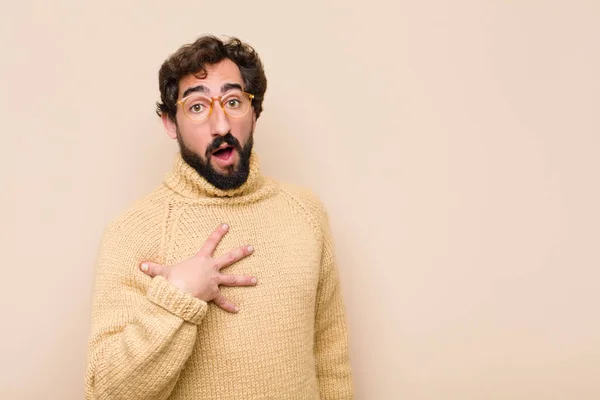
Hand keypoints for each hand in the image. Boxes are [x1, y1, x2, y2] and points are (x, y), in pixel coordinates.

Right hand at [140, 223, 256, 312]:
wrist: (178, 293)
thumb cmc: (172, 280)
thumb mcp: (163, 272)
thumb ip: (154, 268)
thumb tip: (140, 265)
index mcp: (201, 259)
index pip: (210, 242)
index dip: (218, 233)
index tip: (226, 225)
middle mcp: (211, 268)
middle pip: (229, 258)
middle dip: (241, 252)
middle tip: (251, 248)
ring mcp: (214, 281)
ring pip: (233, 279)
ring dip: (245, 279)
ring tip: (256, 280)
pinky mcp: (214, 294)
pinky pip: (223, 301)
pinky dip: (229, 306)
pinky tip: (237, 309)